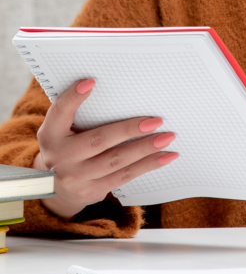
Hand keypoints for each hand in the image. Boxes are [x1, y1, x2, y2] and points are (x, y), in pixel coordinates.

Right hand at [32, 78, 177, 219]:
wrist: (55, 184)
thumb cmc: (67, 143)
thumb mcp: (60, 126)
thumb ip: (73, 108)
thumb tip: (95, 83)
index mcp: (51, 135)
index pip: (59, 113)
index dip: (73, 98)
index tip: (91, 82)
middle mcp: (61, 158)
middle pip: (99, 141)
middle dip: (129, 130)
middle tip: (156, 121)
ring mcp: (77, 178)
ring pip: (116, 161)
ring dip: (145, 149)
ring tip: (167, 137)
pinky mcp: (93, 190)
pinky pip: (124, 176)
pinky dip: (147, 165)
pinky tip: (165, 156)